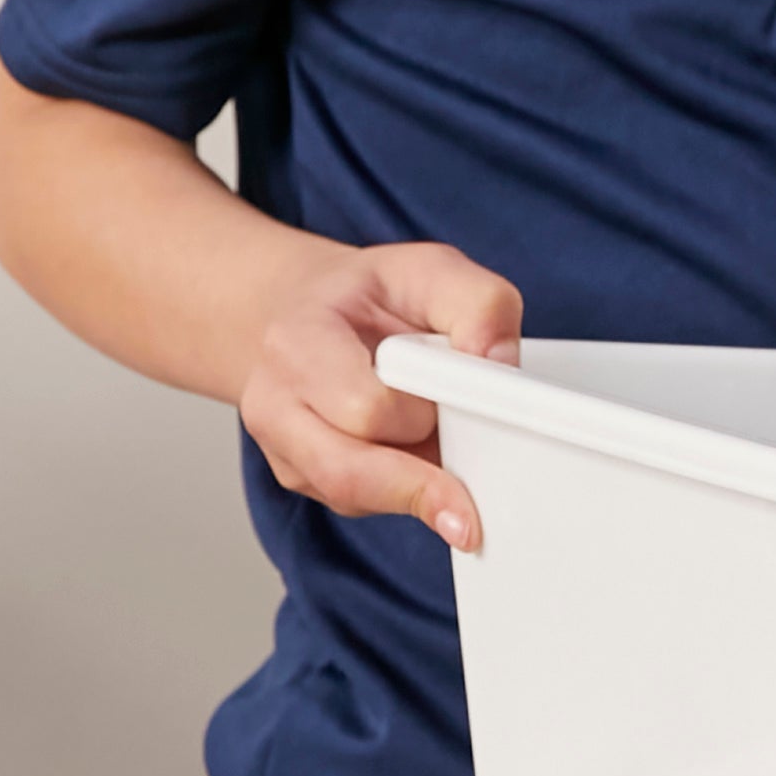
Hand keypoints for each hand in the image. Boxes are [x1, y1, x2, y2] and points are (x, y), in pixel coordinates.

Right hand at [241, 245, 521, 549]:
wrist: (297, 310)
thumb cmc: (362, 296)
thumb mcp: (426, 270)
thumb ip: (477, 304)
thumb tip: (500, 364)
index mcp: (298, 342)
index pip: (366, 408)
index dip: (424, 417)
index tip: (471, 445)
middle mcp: (275, 403)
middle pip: (351, 474)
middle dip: (421, 477)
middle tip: (472, 491)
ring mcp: (282, 449)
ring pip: (356, 497)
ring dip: (411, 485)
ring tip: (441, 446)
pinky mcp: (300, 479)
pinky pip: (358, 504)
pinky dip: (398, 491)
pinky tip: (414, 456)